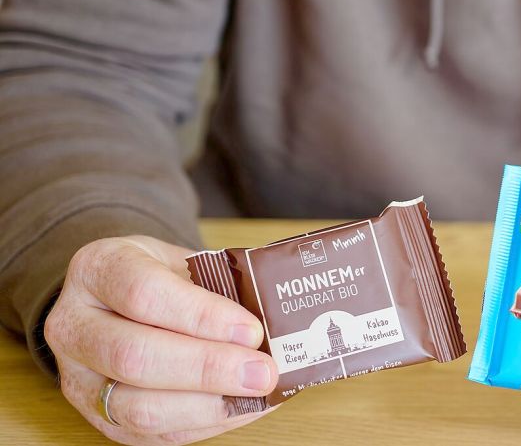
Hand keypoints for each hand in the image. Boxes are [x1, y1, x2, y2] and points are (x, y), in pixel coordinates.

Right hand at [44, 236, 278, 444]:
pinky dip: (206, 423)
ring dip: (208, 405)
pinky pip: (152, 433)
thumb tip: (278, 322)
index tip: (251, 329)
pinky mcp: (99, 418)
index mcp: (98, 269)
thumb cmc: (163, 277)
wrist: (120, 299)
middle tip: (262, 371)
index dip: (200, 315)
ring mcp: (79, 378)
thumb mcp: (186, 261)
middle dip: (208, 368)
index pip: (142, 293)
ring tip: (258, 393)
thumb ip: (222, 286)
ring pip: (137, 407)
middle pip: (134, 356)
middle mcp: (74, 325)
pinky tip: (245, 407)